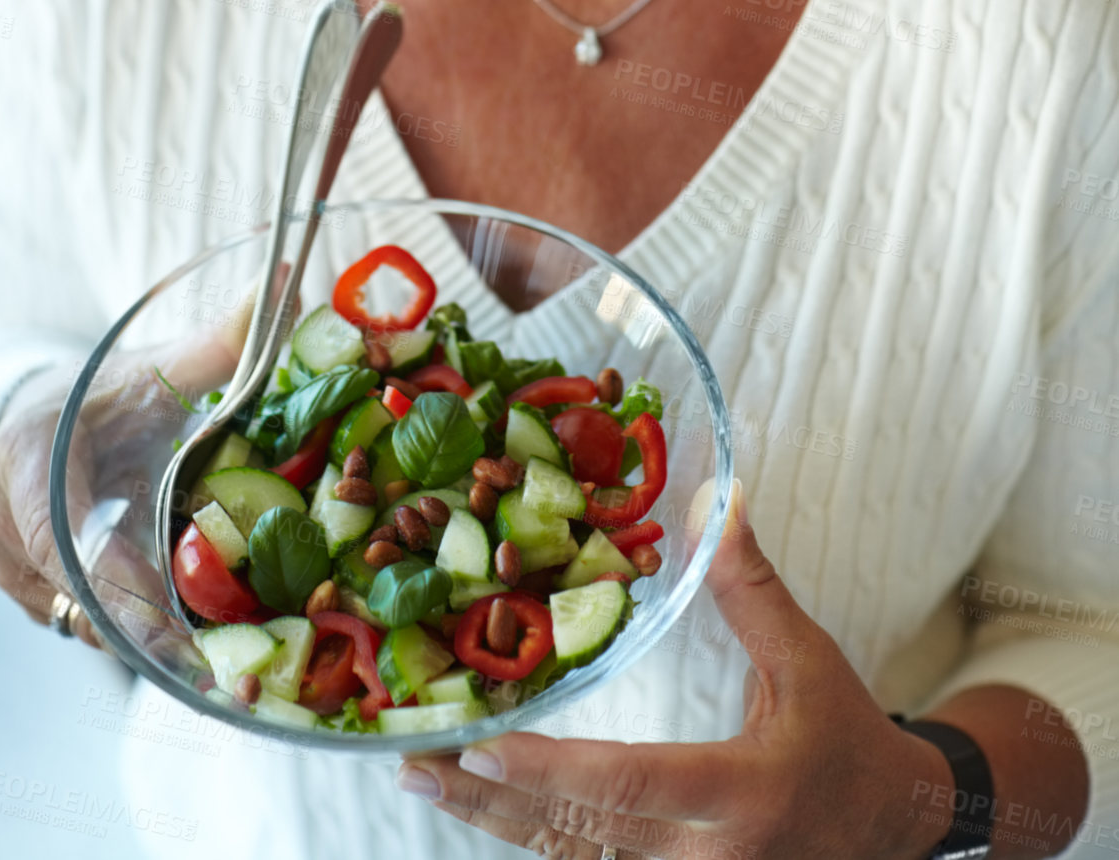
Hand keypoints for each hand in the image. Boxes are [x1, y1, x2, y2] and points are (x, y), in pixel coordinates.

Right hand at [0, 306, 254, 652]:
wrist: (42, 411)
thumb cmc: (100, 391)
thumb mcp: (151, 367)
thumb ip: (217, 340)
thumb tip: (285, 282)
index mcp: (28, 458)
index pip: (51, 530)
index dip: (104, 577)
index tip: (157, 611)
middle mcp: (5, 519)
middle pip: (68, 591)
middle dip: (138, 626)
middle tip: (209, 653)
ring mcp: (12, 564)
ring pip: (74, 619)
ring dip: (137, 636)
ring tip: (210, 656)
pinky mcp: (32, 592)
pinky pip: (78, 624)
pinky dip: (128, 634)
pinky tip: (187, 641)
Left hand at [396, 480, 954, 859]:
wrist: (898, 830)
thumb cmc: (847, 739)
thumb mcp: (807, 660)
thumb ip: (750, 587)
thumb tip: (717, 493)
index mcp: (742, 795)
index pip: (627, 787)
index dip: (548, 770)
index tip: (478, 743)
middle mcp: (709, 858)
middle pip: (578, 839)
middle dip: (492, 800)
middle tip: (418, 763)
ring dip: (500, 824)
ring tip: (432, 782)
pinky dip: (539, 839)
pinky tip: (492, 808)